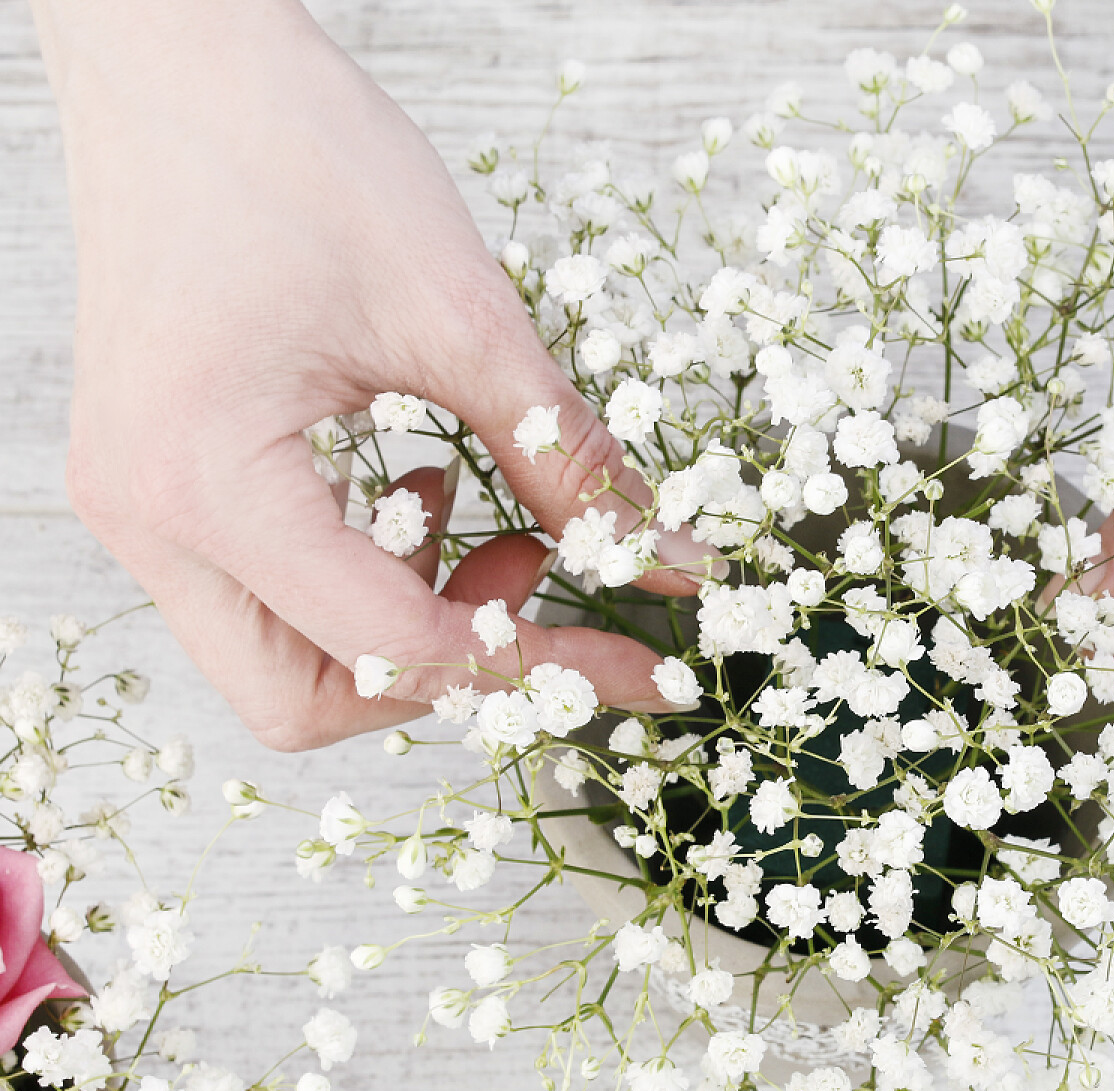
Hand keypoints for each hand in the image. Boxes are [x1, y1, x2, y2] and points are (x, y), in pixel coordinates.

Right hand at [34, 0, 700, 749]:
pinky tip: (421, 484)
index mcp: (209, 485)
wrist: (175, 52)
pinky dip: (362, 575)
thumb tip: (671, 562)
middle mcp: (149, 519)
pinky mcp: (156, 475)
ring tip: (483, 515)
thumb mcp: (463, 317)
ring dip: (404, 623)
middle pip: (308, 699)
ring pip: (283, 659)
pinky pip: (265, 588)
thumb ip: (572, 460)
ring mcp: (138, 503)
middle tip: (539, 579)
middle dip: (447, 670)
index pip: (398, 645)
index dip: (542, 664)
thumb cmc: (297, 153)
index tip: (645, 667)